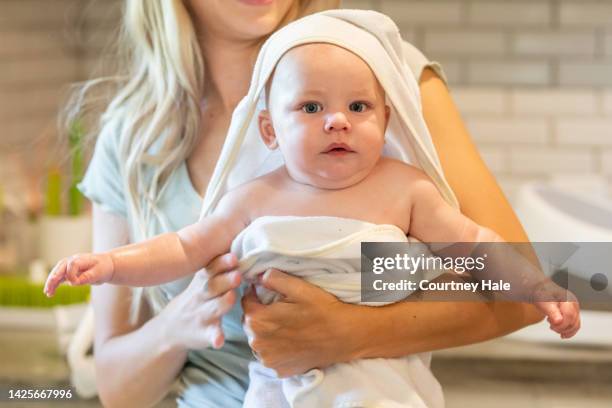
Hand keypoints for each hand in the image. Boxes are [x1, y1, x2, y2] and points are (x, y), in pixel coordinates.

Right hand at [44, 253, 114, 296]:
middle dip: (54, 278)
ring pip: (57, 273)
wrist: (107, 265)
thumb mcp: (99, 273)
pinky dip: (55, 284)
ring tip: (48, 293)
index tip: (74, 284)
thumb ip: (87, 277)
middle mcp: (73, 260)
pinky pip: (59, 277)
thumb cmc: (104, 267)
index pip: (72, 265)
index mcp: (81, 259)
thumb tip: (74, 283)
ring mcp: (70, 266)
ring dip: (51, 282)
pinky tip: (50, 292)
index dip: (71, 275)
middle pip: (60, 268)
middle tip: (49, 288)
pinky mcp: (69, 272)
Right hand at [159, 253, 241, 350]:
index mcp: (202, 282)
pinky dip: (215, 337)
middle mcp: (201, 297)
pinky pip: (210, 335)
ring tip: (231, 298)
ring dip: (222, 303)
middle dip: (225, 280)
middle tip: (238, 275)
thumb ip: (218, 268)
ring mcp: (202, 316)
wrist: (170, 329)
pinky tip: (219, 341)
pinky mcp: (203, 334)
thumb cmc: (197, 299)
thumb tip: (238, 247)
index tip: (233, 257)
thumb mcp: (201, 282)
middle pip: (213, 286)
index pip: (211, 269)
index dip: (222, 263)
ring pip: (213, 309)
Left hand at [242, 269, 359, 377]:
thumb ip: (274, 278)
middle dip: (260, 313)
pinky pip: (270, 355)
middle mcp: (257, 343)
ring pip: (259, 340)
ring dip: (266, 332)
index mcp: (258, 321)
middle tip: (278, 308)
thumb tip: (259, 276)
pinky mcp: (279, 370)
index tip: (265, 291)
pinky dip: (276, 348)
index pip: (245, 302)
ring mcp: (268, 359)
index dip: (255, 294)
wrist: (344, 336)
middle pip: (250, 322)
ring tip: (286, 325)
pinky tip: (291, 341)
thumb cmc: (321, 309)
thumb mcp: (298, 287)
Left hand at [532, 281, 580, 338]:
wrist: (542, 292)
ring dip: (565, 330)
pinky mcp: (574, 314)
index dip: (561, 324)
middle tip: (551, 326)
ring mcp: (575, 309)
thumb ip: (552, 312)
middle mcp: (574, 304)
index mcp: (567, 299)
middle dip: (562, 328)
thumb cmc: (542, 296)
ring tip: (554, 327)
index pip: (569, 315)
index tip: (551, 326)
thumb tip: (559, 321)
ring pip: (575, 325)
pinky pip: (575, 325)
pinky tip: (562, 333)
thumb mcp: (544, 304)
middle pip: (573, 322)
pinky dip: (569, 331)